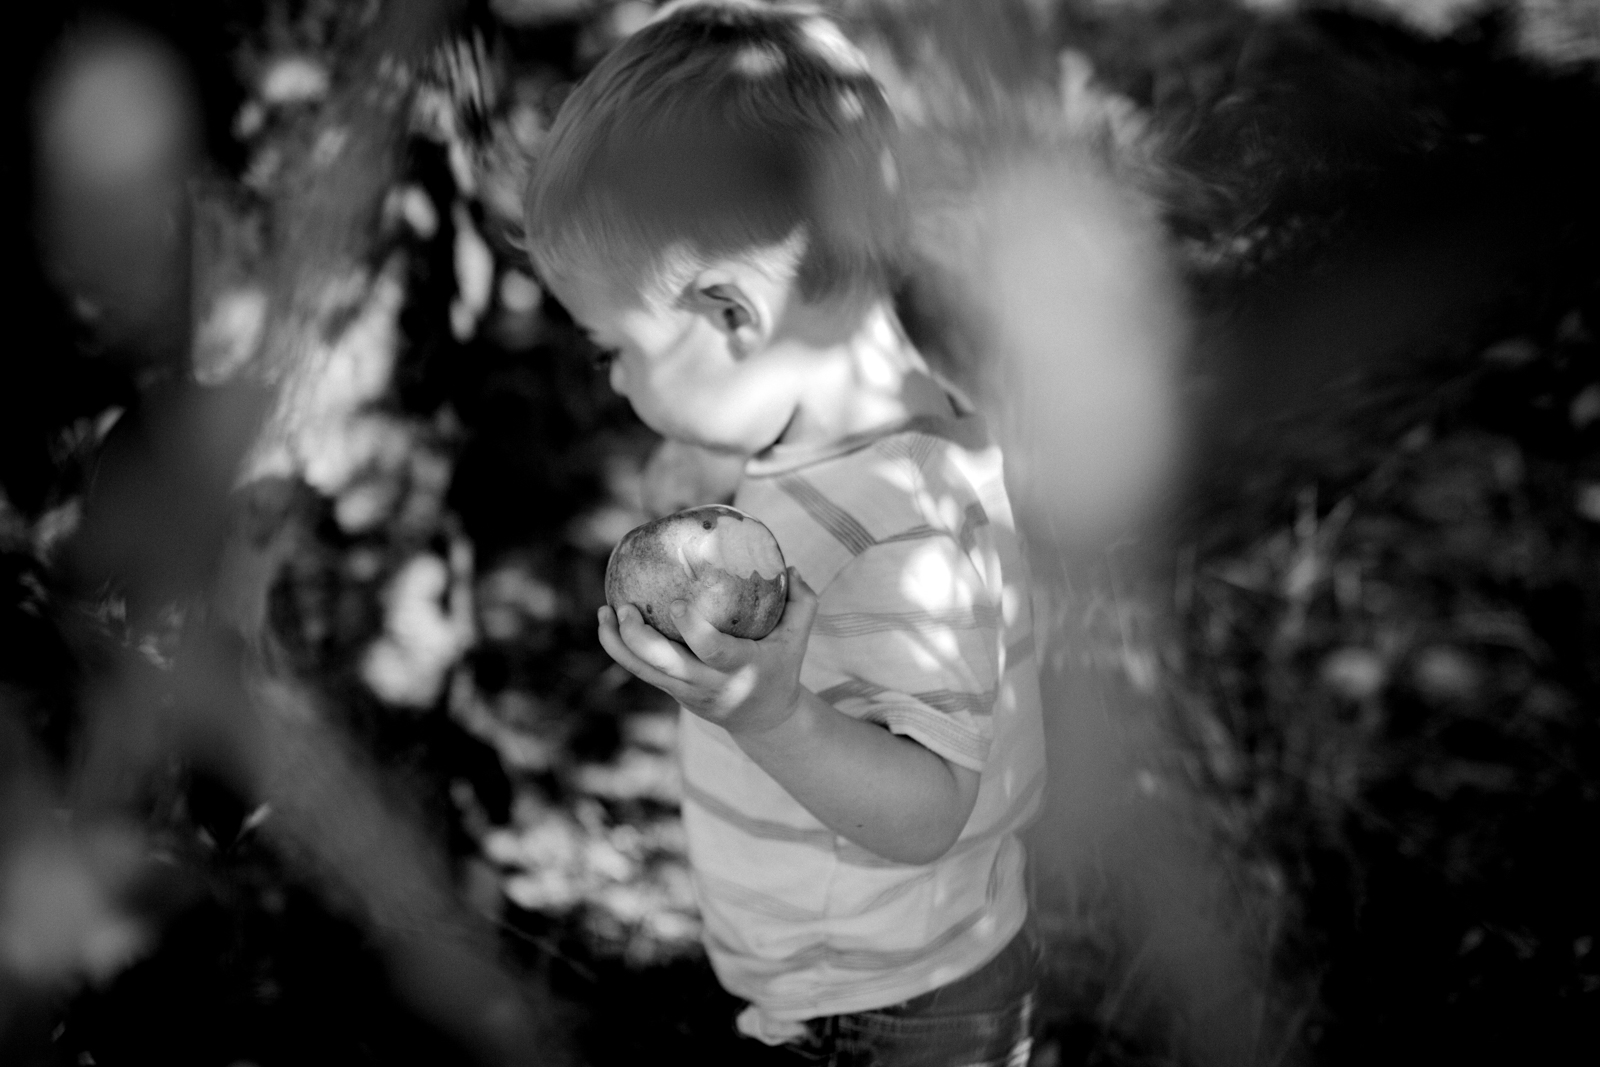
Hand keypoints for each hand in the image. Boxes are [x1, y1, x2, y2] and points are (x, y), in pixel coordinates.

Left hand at [597, 567, 817, 734]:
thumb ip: (802, 603)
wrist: (764, 720)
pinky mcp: (673, 692)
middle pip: (663, 664)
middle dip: (637, 638)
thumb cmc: (781, 669)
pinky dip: (621, 650)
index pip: (711, 650)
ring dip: (618, 644)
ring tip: (604, 612)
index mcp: (739, 667)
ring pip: (643, 671)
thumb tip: (792, 566)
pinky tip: (610, 623)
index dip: (691, 628)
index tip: (674, 603)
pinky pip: (641, 671)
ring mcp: (686, 691)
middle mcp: (708, 683)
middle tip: (623, 606)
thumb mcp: (798, 640)